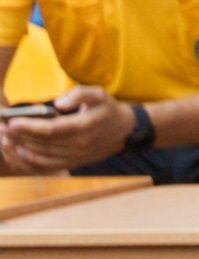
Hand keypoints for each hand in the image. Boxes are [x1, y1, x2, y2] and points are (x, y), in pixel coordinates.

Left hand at [0, 95, 114, 173]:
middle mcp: (81, 144)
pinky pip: (51, 165)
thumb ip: (79, 94)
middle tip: (2, 129)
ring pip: (44, 155)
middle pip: (44, 143)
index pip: (51, 129)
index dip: (30, 127)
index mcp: (85, 126)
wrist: (125, 131)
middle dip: (20, 136)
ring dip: (22, 148)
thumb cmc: (107, 110)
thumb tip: (58, 103)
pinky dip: (33, 161)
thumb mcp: (99, 94)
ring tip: (6, 139)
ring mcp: (78, 156)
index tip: (12, 122)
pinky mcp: (76, 162)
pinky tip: (21, 152)